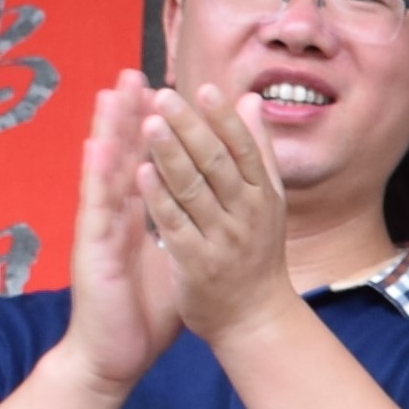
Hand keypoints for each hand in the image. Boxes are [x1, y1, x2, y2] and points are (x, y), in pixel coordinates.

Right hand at [59, 70, 186, 389]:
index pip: (146, 164)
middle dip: (129, 115)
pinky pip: (96, 208)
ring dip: (108, 131)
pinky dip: (98, 175)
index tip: (168, 92)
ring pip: (105, 172)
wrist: (115, 356)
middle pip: (123, 157)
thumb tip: (210, 210)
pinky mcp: (91, 250)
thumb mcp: (175, 261)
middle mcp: (115, 217)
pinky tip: (99, 145)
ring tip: (112, 91)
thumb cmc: (143, 312)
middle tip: (136, 72)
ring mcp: (100, 230)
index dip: (156, 130)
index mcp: (136, 218)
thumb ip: (188, 228)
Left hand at [132, 83, 294, 346]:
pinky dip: (159, 198)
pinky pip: (175, 225)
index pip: (244, 149)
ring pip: (194, 190)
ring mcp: (222, 239)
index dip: (224, 118)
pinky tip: (140, 173)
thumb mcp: (268, 201)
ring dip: (170, 154)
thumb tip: (250, 100)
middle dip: (190, 128)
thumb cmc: (257, 255)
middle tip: (164, 96)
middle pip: (217, 163)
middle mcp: (247, 214)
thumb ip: (257, 151)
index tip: (203, 88)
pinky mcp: (197, 264)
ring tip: (148, 123)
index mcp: (264, 195)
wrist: (256, 320)